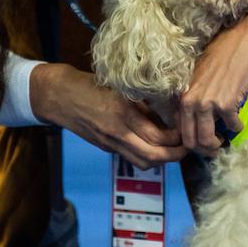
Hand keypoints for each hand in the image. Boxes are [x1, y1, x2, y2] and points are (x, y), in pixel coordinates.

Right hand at [29, 63, 186, 168]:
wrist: (58, 95)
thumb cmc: (90, 84)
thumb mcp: (120, 87)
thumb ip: (143, 102)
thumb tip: (170, 111)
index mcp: (123, 114)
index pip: (158, 137)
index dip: (178, 137)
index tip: (188, 128)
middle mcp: (117, 133)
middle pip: (154, 157)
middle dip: (176, 155)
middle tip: (189, 145)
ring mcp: (110, 143)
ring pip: (143, 162)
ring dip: (163, 159)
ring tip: (175, 146)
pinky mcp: (105, 147)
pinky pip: (132, 157)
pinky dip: (148, 155)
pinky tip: (155, 143)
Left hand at [177, 18, 247, 155]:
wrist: (241, 44)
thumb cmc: (221, 58)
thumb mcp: (198, 79)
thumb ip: (193, 99)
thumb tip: (195, 122)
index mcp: (182, 97)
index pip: (179, 130)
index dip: (191, 141)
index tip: (201, 140)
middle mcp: (190, 102)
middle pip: (191, 141)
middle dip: (203, 149)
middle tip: (214, 148)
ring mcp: (207, 105)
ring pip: (207, 141)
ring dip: (217, 145)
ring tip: (224, 140)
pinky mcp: (226, 105)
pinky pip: (232, 127)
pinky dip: (238, 127)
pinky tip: (239, 120)